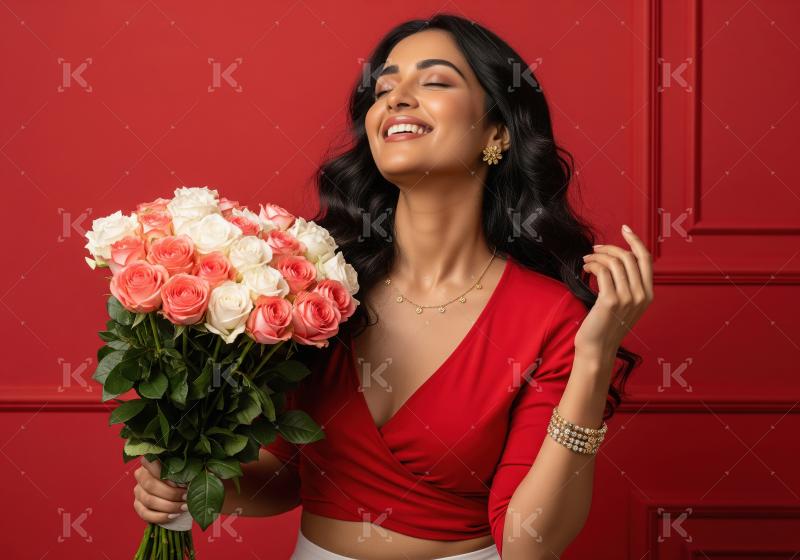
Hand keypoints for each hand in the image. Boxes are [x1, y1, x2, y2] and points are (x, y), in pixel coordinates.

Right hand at [132, 457, 187, 523]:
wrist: (180, 495)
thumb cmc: (185, 477)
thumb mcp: (189, 468)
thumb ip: (191, 468)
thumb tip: (204, 473)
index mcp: (151, 461)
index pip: (150, 462)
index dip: (166, 473)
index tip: (182, 481)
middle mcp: (141, 475)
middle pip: (151, 485)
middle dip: (171, 493)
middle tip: (187, 497)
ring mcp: (138, 491)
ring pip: (149, 500)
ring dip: (169, 506)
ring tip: (184, 507)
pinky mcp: (138, 506)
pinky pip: (145, 514)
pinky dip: (161, 516)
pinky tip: (174, 516)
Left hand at [575, 224, 653, 359]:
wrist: (597, 348)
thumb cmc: (606, 325)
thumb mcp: (625, 304)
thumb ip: (628, 285)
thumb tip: (617, 259)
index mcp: (648, 294)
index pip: (646, 259)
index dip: (635, 241)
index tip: (625, 229)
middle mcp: (641, 295)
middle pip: (628, 257)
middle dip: (609, 248)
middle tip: (594, 250)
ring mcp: (627, 298)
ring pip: (614, 262)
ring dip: (597, 257)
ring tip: (587, 260)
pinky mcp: (610, 300)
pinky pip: (603, 271)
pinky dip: (592, 265)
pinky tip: (586, 268)